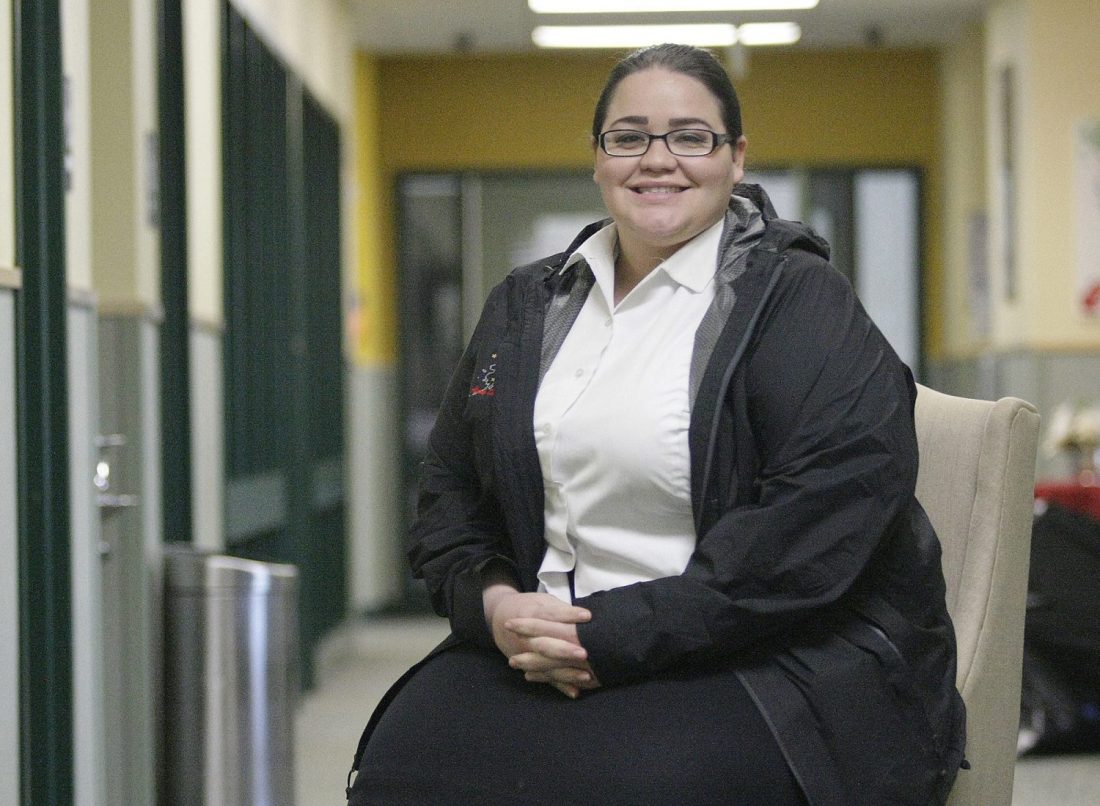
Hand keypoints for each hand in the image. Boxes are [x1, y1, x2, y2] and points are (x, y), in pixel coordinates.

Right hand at [485, 590, 600, 697]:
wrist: (500, 619)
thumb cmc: (530, 608)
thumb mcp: (542, 602)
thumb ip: (561, 609)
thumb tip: (587, 615)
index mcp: (531, 614)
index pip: (550, 615)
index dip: (569, 615)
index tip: (587, 616)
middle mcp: (527, 638)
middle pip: (547, 645)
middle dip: (565, 651)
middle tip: (584, 653)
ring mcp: (526, 655)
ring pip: (547, 666)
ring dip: (565, 672)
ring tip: (586, 676)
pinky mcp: (530, 668)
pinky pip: (547, 679)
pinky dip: (560, 686)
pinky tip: (575, 692)